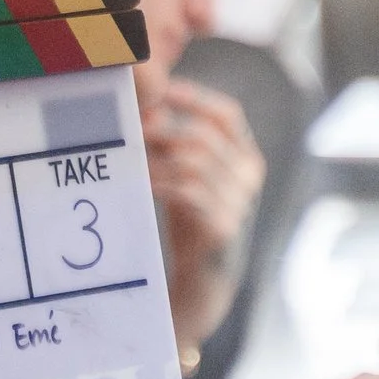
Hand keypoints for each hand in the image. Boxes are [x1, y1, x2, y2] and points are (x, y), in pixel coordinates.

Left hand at [139, 74, 264, 347]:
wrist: (202, 288)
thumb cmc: (191, 229)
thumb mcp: (187, 181)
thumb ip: (174, 148)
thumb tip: (145, 107)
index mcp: (246, 162)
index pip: (228, 116)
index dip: (194, 98)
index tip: (160, 90)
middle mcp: (249, 181)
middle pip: (204, 136)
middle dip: (162, 129)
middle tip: (128, 131)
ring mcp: (240, 206)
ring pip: (195, 162)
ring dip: (155, 157)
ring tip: (128, 159)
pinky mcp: (222, 231)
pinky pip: (189, 193)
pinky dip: (160, 183)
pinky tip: (140, 184)